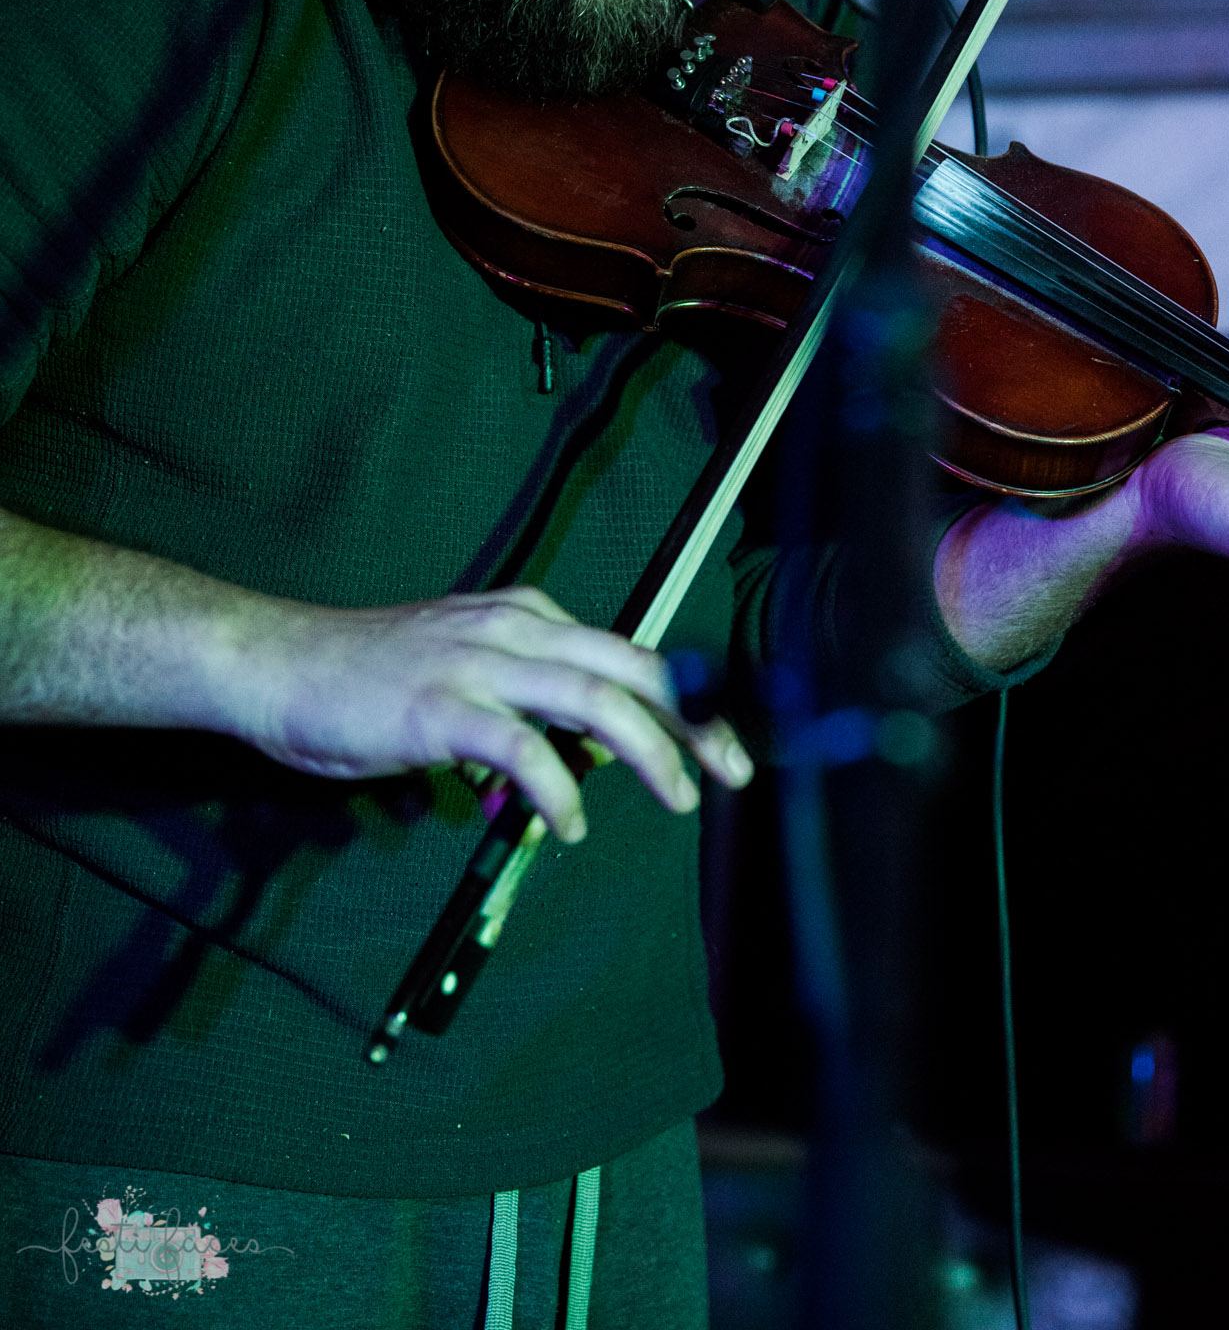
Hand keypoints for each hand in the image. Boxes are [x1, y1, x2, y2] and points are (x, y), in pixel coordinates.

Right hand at [232, 585, 752, 840]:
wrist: (280, 664)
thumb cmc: (368, 678)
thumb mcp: (464, 673)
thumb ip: (525, 705)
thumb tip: (580, 758)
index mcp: (526, 617)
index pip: (626, 653)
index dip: (685, 699)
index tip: (723, 744)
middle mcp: (515, 628)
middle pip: (632, 666)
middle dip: (693, 719)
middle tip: (734, 771)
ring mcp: (478, 663)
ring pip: (594, 698)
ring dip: (649, 750)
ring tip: (678, 798)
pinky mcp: (441, 707)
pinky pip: (521, 748)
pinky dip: (558, 789)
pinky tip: (569, 825)